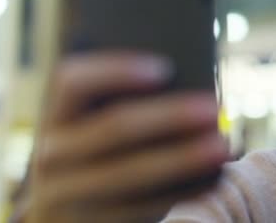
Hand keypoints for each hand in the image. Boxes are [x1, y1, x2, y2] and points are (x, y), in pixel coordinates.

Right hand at [25, 51, 228, 222]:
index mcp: (57, 116)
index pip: (73, 82)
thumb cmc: (102, 150)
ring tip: (222, 146)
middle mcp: (53, 154)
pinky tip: (214, 178)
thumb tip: (189, 81)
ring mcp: (69, 195)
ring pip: (130, 173)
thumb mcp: (95, 123)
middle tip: (213, 109)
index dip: (116, 71)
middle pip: (112, 129)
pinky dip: (183, 192)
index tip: (165, 68)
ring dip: (181, 159)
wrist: (72, 209)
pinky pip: (143, 208)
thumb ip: (123, 102)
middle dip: (168, 117)